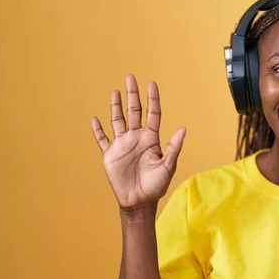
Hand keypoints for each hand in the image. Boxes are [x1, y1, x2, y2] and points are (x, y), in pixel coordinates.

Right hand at [91, 74, 185, 209]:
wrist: (139, 201)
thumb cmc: (156, 186)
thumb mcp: (168, 166)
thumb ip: (174, 147)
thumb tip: (183, 129)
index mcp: (151, 139)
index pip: (153, 114)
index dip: (153, 99)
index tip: (152, 83)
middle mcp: (137, 138)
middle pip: (134, 111)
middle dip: (133, 94)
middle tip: (130, 77)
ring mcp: (122, 145)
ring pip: (118, 120)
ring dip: (116, 106)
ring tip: (115, 91)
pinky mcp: (110, 154)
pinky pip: (102, 139)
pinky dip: (98, 129)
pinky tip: (95, 118)